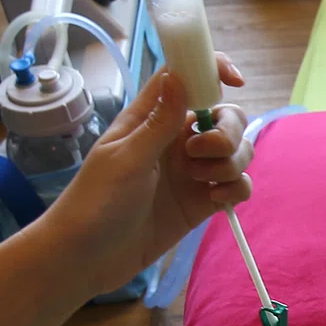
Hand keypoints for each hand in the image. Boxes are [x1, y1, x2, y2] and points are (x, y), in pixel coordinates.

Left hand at [33, 59, 252, 294]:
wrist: (87, 256)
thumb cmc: (95, 202)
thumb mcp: (126, 159)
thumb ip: (158, 122)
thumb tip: (179, 76)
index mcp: (152, 118)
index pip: (186, 77)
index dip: (212, 69)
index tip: (234, 81)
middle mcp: (176, 140)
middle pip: (225, 116)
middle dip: (227, 132)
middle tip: (201, 154)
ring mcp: (192, 172)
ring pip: (237, 152)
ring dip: (231, 163)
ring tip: (202, 184)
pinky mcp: (202, 202)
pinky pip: (237, 185)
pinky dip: (235, 190)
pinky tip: (214, 203)